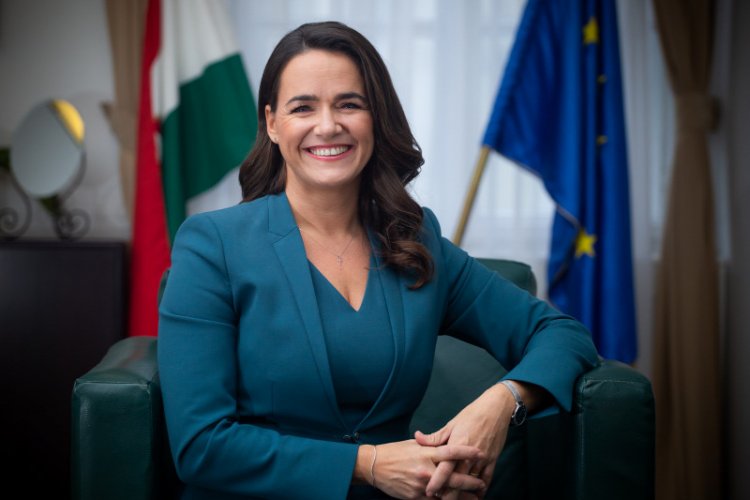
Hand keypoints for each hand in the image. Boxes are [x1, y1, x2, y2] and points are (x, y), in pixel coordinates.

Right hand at [355, 439, 485, 498]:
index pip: (450, 451)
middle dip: (470, 481)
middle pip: (453, 476)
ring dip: (462, 496)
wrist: (374, 466)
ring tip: (475, 497)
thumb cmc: (395, 452)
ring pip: (447, 492)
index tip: (480, 452)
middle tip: (481, 483)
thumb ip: (431, 446)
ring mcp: (421, 484)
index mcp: (425, 453)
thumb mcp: (413, 445)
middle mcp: (425, 469)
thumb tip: (447, 444)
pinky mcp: (416, 496)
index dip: (466, 452)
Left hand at [414, 383, 515, 497]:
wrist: (496, 409)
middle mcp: (470, 455)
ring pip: (472, 482)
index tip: (428, 492)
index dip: (436, 482)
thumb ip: (435, 437)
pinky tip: (476, 496)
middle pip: (458, 480)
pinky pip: (487, 478)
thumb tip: (417, 437)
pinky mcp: (493, 459)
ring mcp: (483, 458)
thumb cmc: (471, 415)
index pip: (445, 468)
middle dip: (449, 494)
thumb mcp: (451, 424)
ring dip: (464, 493)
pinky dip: (482, 489)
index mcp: (456, 445)